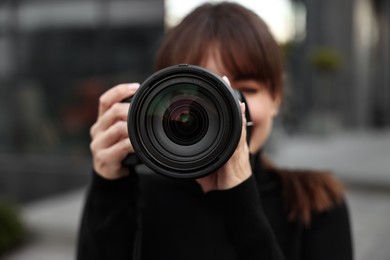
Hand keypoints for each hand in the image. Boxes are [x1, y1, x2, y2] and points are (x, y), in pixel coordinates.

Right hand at [89, 83, 139, 179]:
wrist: (110, 174)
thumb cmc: (119, 149)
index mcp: (102, 120)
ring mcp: (98, 145)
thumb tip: (149, 105)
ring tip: (142, 130)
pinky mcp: (104, 159)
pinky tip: (138, 145)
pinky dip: (132, 144)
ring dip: (132, 128)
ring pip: (118, 128)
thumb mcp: (121, 132)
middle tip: (144, 113)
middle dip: (130, 110)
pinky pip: (121, 147)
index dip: (119, 91)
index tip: (136, 87)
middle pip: (112, 112)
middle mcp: (97, 130)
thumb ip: (128, 120)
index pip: (105, 100)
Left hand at [196, 78, 251, 192]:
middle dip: (227, 95)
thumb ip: (194, 158)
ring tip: (228, 85)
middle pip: (230, 113)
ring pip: (235, 119)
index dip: (218, 103)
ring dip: (232, 102)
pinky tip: (238, 106)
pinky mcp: (237, 151)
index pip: (220, 118)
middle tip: (223, 78)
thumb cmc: (218, 180)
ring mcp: (235, 144)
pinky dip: (238, 120)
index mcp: (223, 140)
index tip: (212, 87)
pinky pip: (238, 133)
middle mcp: (231, 139)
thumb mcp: (202, 165)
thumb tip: (179, 156)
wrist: (230, 195)